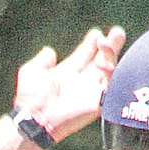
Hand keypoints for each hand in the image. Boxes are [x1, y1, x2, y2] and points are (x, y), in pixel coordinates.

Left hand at [11, 25, 126, 143]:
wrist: (35, 117)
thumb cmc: (30, 97)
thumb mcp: (33, 71)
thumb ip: (42, 60)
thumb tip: (49, 52)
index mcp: (67, 72)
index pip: (85, 55)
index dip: (92, 44)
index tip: (96, 34)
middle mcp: (81, 81)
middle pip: (102, 61)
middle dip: (111, 47)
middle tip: (118, 32)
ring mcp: (90, 92)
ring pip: (109, 72)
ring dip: (112, 56)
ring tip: (108, 42)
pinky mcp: (96, 104)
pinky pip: (111, 88)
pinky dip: (111, 74)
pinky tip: (104, 63)